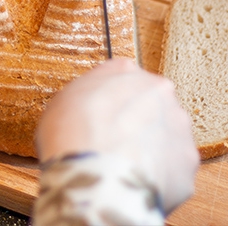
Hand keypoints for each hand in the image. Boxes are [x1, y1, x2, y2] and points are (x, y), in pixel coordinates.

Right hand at [36, 58, 198, 212]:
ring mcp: (177, 124)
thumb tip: (89, 108)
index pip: (123, 80)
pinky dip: (161, 175)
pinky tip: (138, 180)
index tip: (105, 119)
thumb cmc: (72, 136)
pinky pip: (175, 167)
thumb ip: (86, 95)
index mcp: (125, 70)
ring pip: (166, 135)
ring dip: (152, 148)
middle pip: (150, 105)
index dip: (112, 103)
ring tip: (127, 167)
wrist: (95, 175)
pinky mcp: (188, 159)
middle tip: (117, 144)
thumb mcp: (64, 100)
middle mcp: (158, 90)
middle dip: (139, 123)